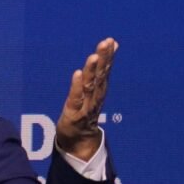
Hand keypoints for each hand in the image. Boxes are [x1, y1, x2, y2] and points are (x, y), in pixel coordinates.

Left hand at [56, 37, 117, 160]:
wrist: (79, 143)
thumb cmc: (84, 114)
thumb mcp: (92, 94)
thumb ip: (99, 75)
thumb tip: (106, 57)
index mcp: (99, 91)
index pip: (105, 70)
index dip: (108, 56)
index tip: (111, 41)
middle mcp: (95, 97)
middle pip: (100, 75)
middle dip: (103, 58)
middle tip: (106, 42)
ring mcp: (85, 106)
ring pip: (90, 86)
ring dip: (92, 71)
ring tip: (94, 56)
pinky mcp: (73, 114)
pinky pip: (76, 98)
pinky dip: (77, 86)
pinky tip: (77, 74)